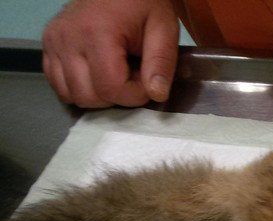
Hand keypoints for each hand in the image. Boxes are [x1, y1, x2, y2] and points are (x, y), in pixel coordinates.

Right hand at [42, 0, 179, 107]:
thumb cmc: (141, 5)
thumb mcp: (163, 28)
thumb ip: (161, 62)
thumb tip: (156, 95)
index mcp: (96, 32)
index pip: (111, 88)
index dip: (135, 95)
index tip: (147, 81)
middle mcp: (66, 38)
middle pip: (88, 96)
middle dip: (117, 96)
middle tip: (132, 75)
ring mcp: (52, 42)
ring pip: (71, 95)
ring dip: (98, 95)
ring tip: (116, 73)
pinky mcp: (47, 46)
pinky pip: (58, 85)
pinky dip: (80, 88)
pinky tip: (98, 75)